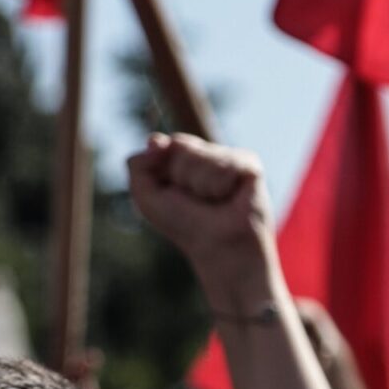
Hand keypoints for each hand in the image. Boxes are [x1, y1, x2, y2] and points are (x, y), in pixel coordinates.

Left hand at [127, 134, 275, 283]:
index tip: (169, 187)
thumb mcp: (146, 197)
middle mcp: (208, 155)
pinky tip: (228, 199)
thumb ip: (138, 164)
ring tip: (214, 203)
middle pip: (180, 144)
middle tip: (195, 201)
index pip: (167, 143)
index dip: (162, 158)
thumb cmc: (185, 226)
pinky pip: (223, 163)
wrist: (218, 248)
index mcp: (185, 159)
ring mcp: (230, 158)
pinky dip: (218, 186)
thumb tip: (157, 140)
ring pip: (200, 154)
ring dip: (199, 185)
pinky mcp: (250, 165)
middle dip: (180, 176)